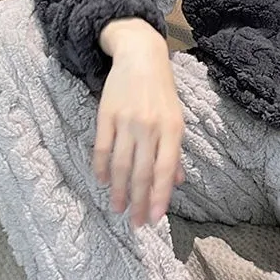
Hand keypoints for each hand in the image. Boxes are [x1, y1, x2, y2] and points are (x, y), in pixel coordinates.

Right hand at [95, 18, 184, 227]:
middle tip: (135, 223)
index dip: (160, 196)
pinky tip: (102, 181)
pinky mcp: (106, 115)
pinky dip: (101, 167)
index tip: (155, 218)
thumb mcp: (176, 119)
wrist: (141, 55)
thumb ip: (175, 152)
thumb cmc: (161, 91)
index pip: (165, 170)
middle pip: (142, 172)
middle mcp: (150, 127)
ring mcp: (127, 121)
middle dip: (139, 201)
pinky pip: (102, 148)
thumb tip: (178, 182)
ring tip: (117, 208)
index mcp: (172, 129)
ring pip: (120, 164)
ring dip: (118, 190)